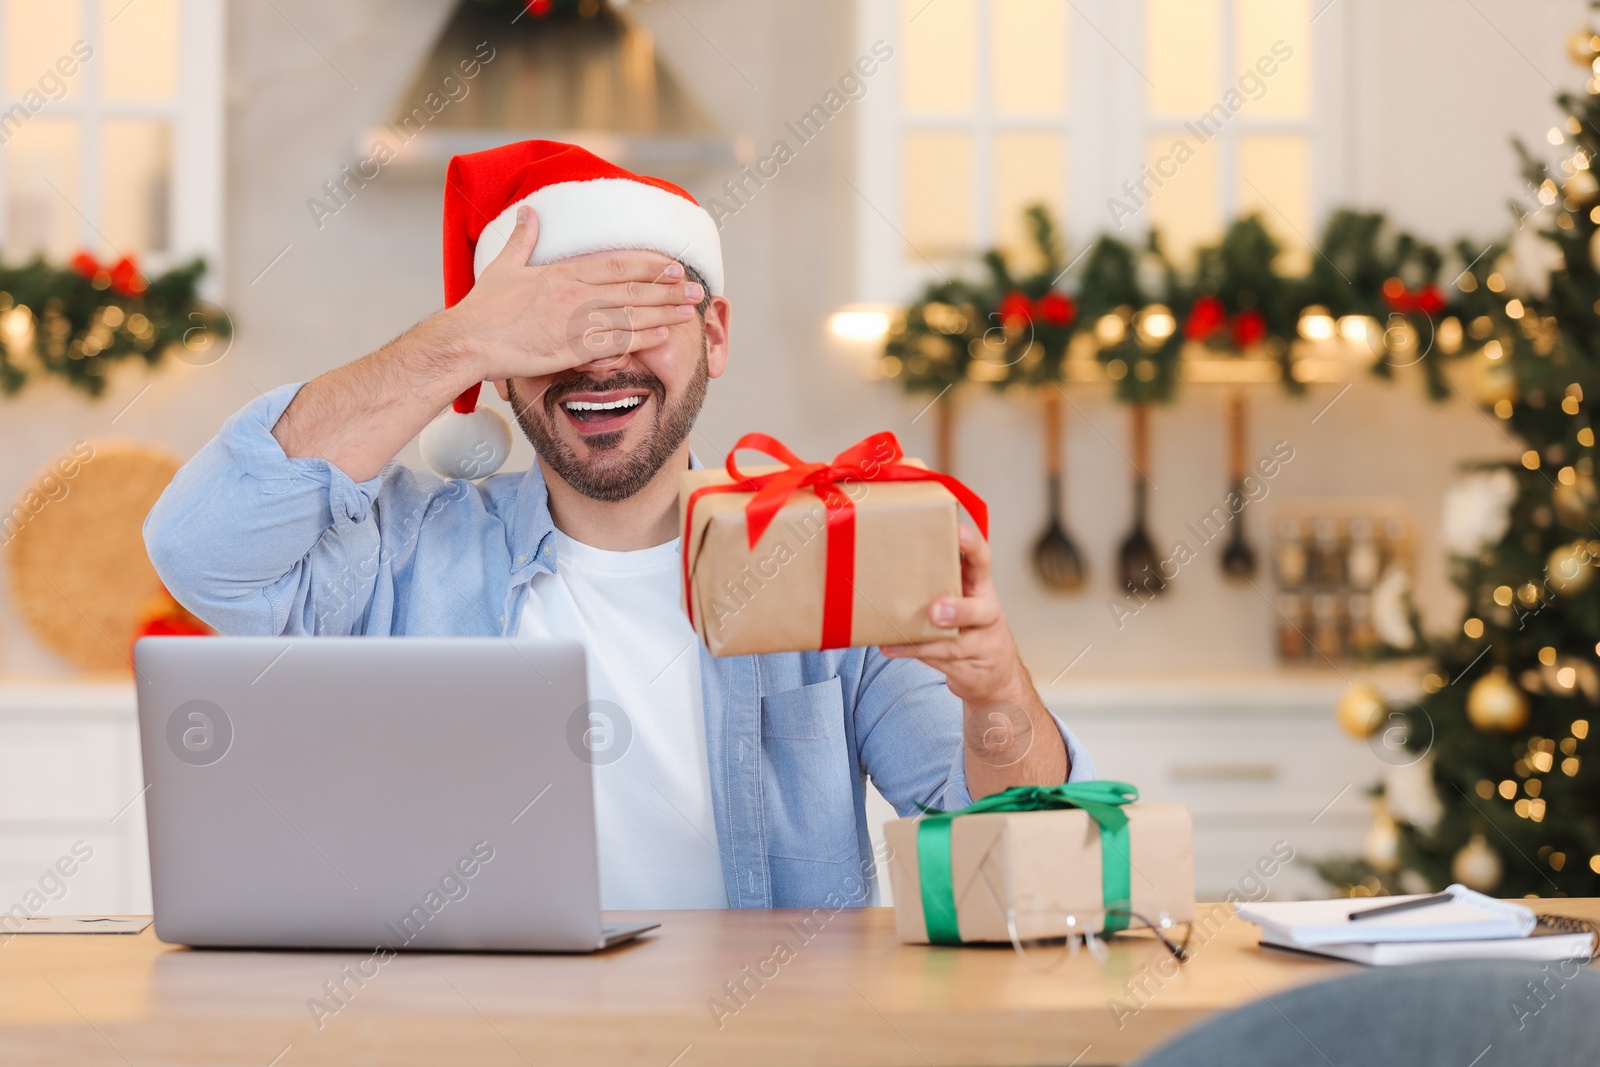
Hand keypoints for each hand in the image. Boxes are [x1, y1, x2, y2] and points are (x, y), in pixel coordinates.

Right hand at [443, 205, 704, 381]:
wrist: (468, 340)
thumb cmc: (483, 308)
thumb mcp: (503, 266)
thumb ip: (522, 239)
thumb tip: (528, 212)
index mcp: (562, 273)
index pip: (616, 264)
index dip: (648, 264)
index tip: (671, 264)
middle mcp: (574, 294)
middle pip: (631, 288)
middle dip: (667, 288)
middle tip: (695, 287)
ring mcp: (575, 322)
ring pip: (630, 315)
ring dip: (663, 312)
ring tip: (690, 310)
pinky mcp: (572, 349)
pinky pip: (615, 343)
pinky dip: (642, 338)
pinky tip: (663, 335)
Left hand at [881, 523, 1068, 789]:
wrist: (995, 677)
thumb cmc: (968, 628)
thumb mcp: (959, 599)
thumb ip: (935, 584)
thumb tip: (887, 565)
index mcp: (982, 588)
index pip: (983, 561)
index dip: (973, 546)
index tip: (957, 531)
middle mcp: (987, 614)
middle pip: (980, 611)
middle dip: (958, 610)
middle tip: (935, 611)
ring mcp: (982, 645)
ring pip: (956, 643)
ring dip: (927, 641)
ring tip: (899, 636)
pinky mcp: (970, 668)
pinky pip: (940, 661)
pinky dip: (913, 653)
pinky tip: (891, 647)